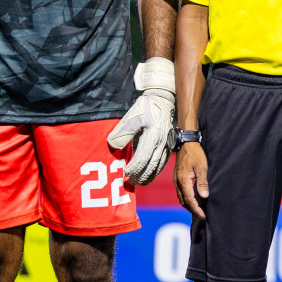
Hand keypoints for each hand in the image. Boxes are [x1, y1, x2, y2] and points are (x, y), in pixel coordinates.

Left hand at [107, 58, 175, 184]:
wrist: (162, 100)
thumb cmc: (145, 107)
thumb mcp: (131, 116)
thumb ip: (122, 132)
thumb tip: (112, 145)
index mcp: (152, 135)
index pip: (142, 157)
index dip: (133, 168)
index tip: (124, 173)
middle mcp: (161, 142)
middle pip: (152, 165)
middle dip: (141, 175)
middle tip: (130, 182)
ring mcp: (166, 144)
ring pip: (158, 165)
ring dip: (149, 175)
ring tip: (139, 182)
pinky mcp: (168, 145)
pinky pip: (162, 162)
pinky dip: (156, 171)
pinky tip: (149, 174)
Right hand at [174, 142, 207, 219]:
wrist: (186, 144)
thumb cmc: (195, 154)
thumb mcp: (202, 167)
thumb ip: (202, 182)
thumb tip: (204, 196)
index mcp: (183, 180)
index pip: (190, 200)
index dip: (196, 209)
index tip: (203, 216)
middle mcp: (178, 182)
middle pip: (184, 201)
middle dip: (192, 210)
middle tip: (201, 216)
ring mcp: (176, 181)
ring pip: (181, 198)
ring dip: (188, 206)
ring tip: (197, 211)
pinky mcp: (177, 178)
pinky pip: (180, 193)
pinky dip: (186, 199)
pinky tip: (192, 200)